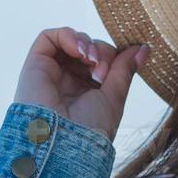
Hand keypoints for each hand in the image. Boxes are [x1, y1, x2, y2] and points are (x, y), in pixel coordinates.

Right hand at [13, 26, 150, 141]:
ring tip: (91, 61)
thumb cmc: (89, 128)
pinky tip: (79, 51)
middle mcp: (67, 81)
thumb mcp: (114, 96)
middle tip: (102, 73)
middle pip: (88, 48)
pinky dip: (68, 36)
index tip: (121, 66)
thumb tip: (143, 48)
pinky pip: (48, 37)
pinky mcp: (35, 65)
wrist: (64, 141)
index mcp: (86, 91)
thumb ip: (125, 69)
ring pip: (71, 41)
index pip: (101, 60)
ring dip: (87, 44)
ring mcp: (51, 73)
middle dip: (102, 53)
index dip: (112, 57)